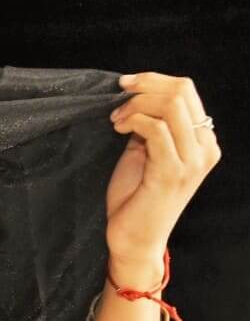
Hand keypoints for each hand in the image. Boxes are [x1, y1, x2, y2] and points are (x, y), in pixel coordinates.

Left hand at [106, 72, 221, 264]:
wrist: (134, 240)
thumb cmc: (135, 198)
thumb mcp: (144, 153)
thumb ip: (149, 126)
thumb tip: (136, 98)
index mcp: (202, 140)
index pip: (187, 90)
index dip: (153, 80)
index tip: (124, 85)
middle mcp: (205, 148)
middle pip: (182, 91)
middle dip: (143, 87)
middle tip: (117, 101)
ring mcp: (192, 161)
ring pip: (171, 105)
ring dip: (135, 106)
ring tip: (115, 121)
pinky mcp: (173, 172)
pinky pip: (157, 129)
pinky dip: (134, 121)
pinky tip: (118, 129)